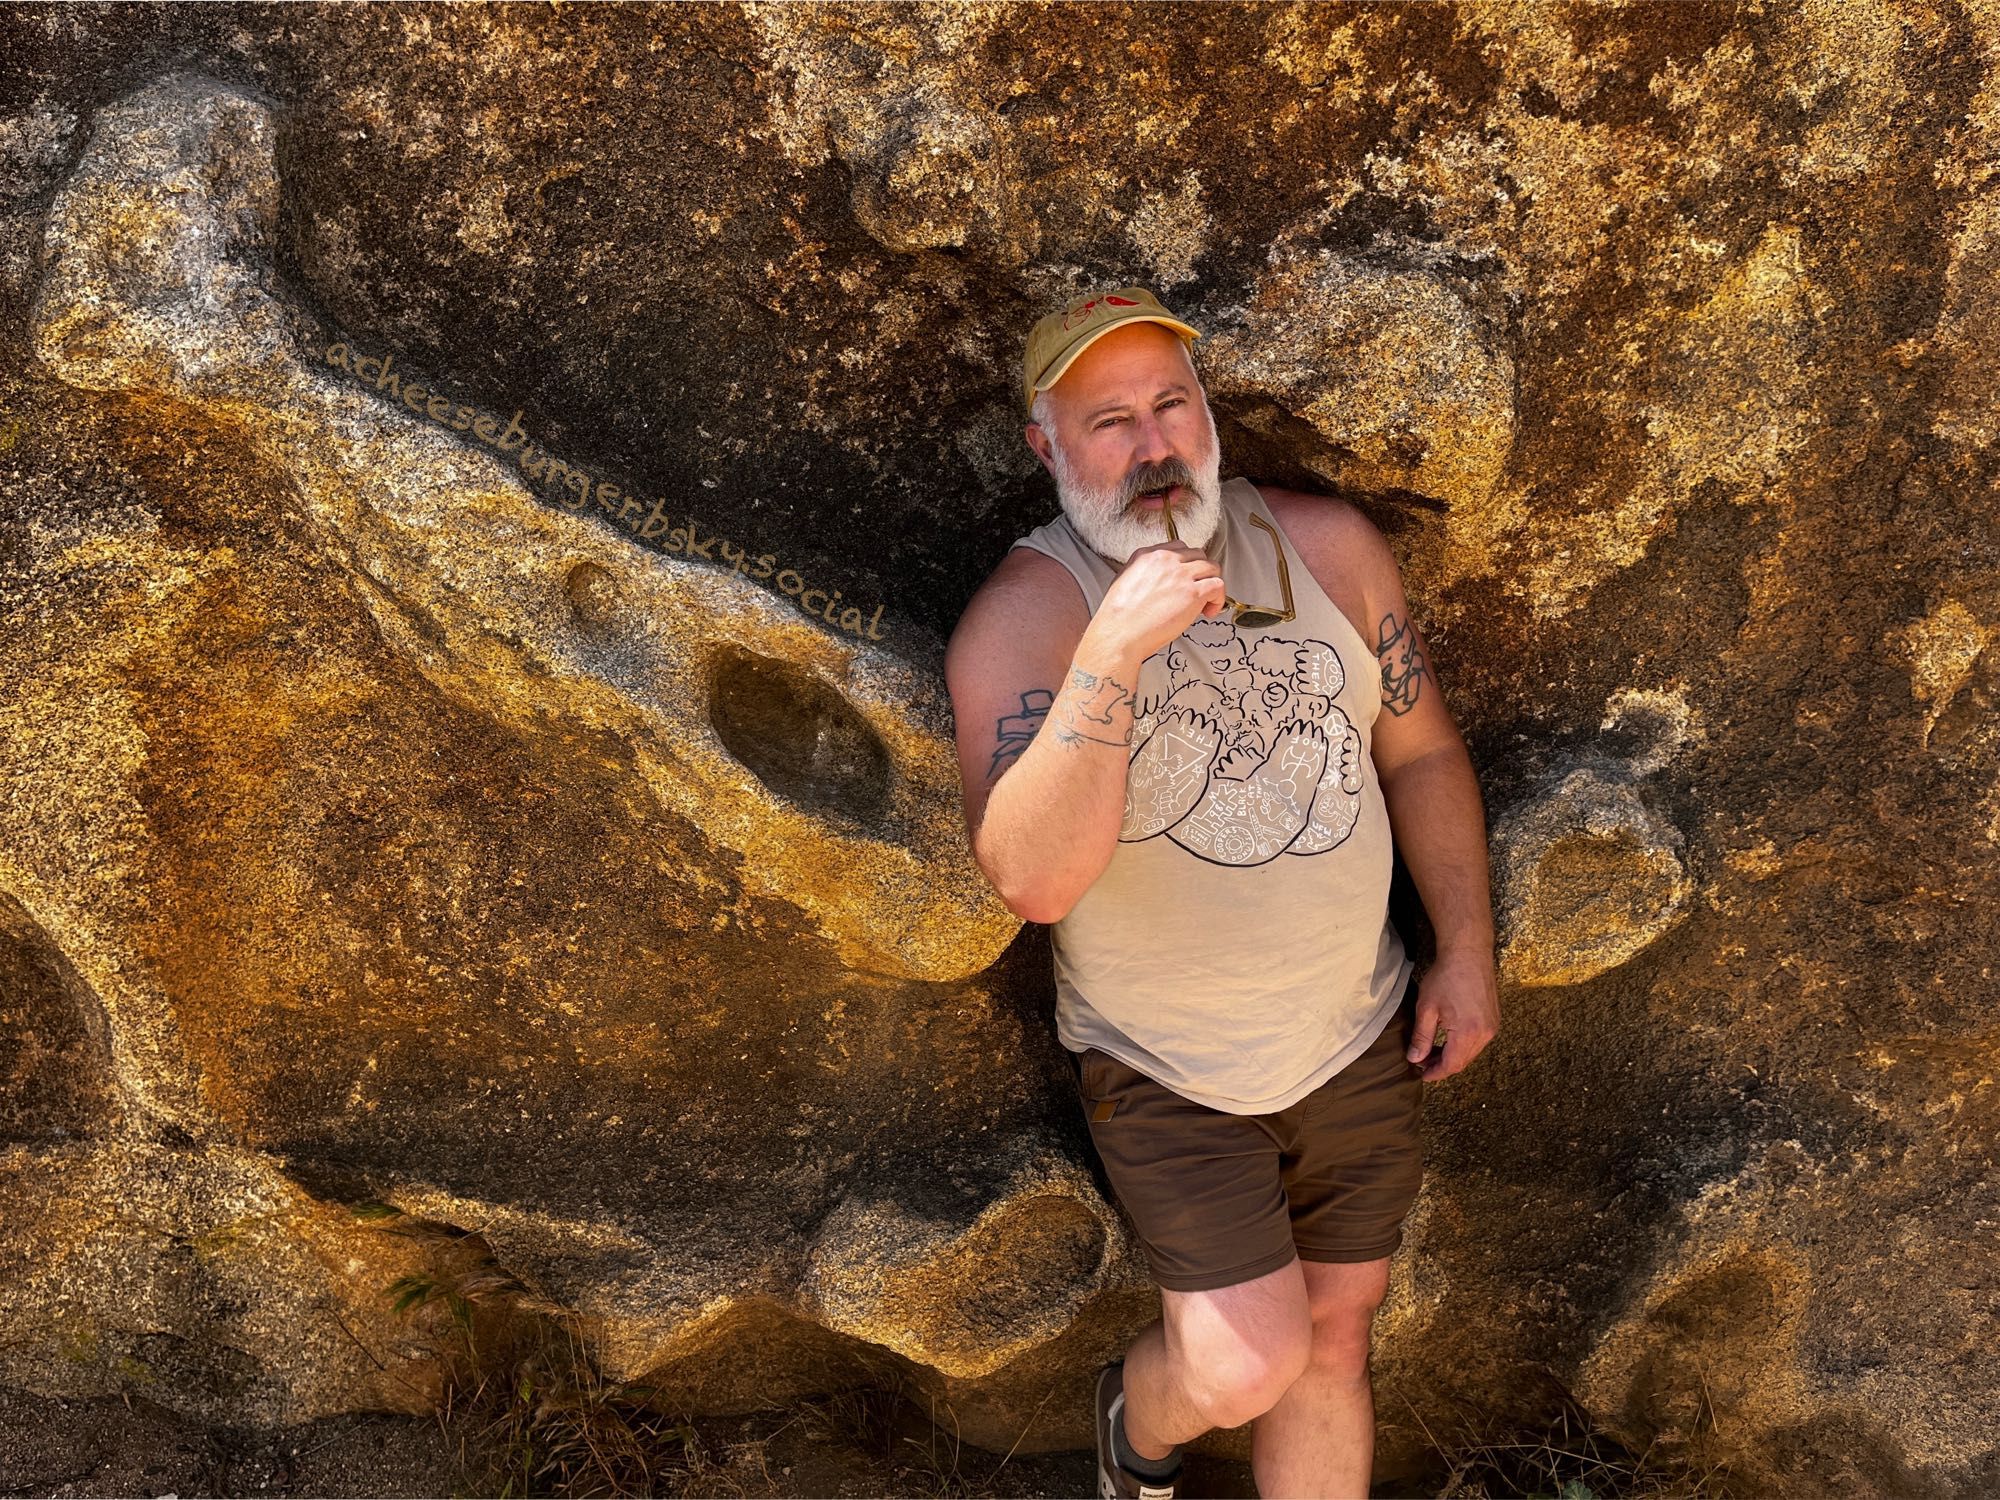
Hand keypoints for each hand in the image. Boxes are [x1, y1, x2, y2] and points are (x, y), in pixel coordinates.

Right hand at [1092, 541, 1226, 661]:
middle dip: (1200, 573)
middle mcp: (1166, 560)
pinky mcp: (1193, 592)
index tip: (1186, 577)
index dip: (1186, 565)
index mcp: (1147, 555)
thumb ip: (1144, 572)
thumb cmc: (1119, 616)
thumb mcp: (1124, 580)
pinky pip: (1218, 585)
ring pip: (1212, 567)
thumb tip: (1158, 580)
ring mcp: (1181, 575)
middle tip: (1197, 590)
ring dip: (1212, 583)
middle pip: (1198, 555)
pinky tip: (1209, 610)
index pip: (1179, 548)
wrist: (1120, 632)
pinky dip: (1219, 598)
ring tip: (1206, 602)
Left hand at [1406, 947, 1498, 1080]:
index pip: (1451, 1065)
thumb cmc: (1446, 977)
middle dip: (1442, 1065)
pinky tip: (1448, 1038)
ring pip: (1471, 1052)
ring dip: (1452, 1055)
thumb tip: (1415, 1058)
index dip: (1435, 1073)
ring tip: (1432, 1050)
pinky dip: (1462, 1044)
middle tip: (1422, 1062)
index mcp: (1467, 1033)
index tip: (1422, 1075)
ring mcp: (1492, 1026)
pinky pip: (1478, 1041)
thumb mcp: (1427, 1008)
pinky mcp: (1494, 1018)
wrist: (1468, 953)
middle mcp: (1484, 1034)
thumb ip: (1421, 1037)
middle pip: (1462, 1061)